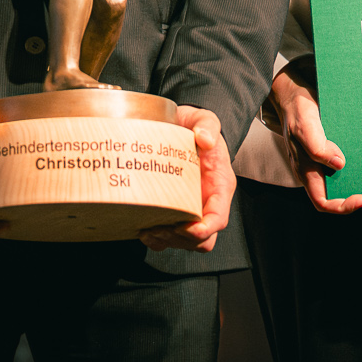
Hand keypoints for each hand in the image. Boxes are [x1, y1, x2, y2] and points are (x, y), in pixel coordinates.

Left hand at [141, 105, 233, 251]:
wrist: (184, 126)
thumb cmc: (197, 127)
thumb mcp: (205, 120)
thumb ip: (208, 126)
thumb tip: (204, 139)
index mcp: (219, 187)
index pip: (219, 218)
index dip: (206, 229)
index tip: (189, 228)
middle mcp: (206, 203)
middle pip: (203, 239)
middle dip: (182, 239)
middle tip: (159, 228)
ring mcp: (190, 209)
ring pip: (185, 241)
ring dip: (167, 241)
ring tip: (147, 231)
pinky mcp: (173, 210)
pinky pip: (168, 236)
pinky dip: (156, 239)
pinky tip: (141, 229)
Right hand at [272, 66, 361, 214]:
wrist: (292, 94)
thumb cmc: (297, 110)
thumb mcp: (305, 124)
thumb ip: (316, 146)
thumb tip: (339, 165)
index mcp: (305, 170)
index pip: (322, 202)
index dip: (342, 207)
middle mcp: (312, 170)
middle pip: (334, 195)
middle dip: (353, 194)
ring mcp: (319, 161)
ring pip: (338, 180)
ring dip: (355, 179)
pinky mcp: (326, 151)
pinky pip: (340, 164)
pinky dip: (354, 164)